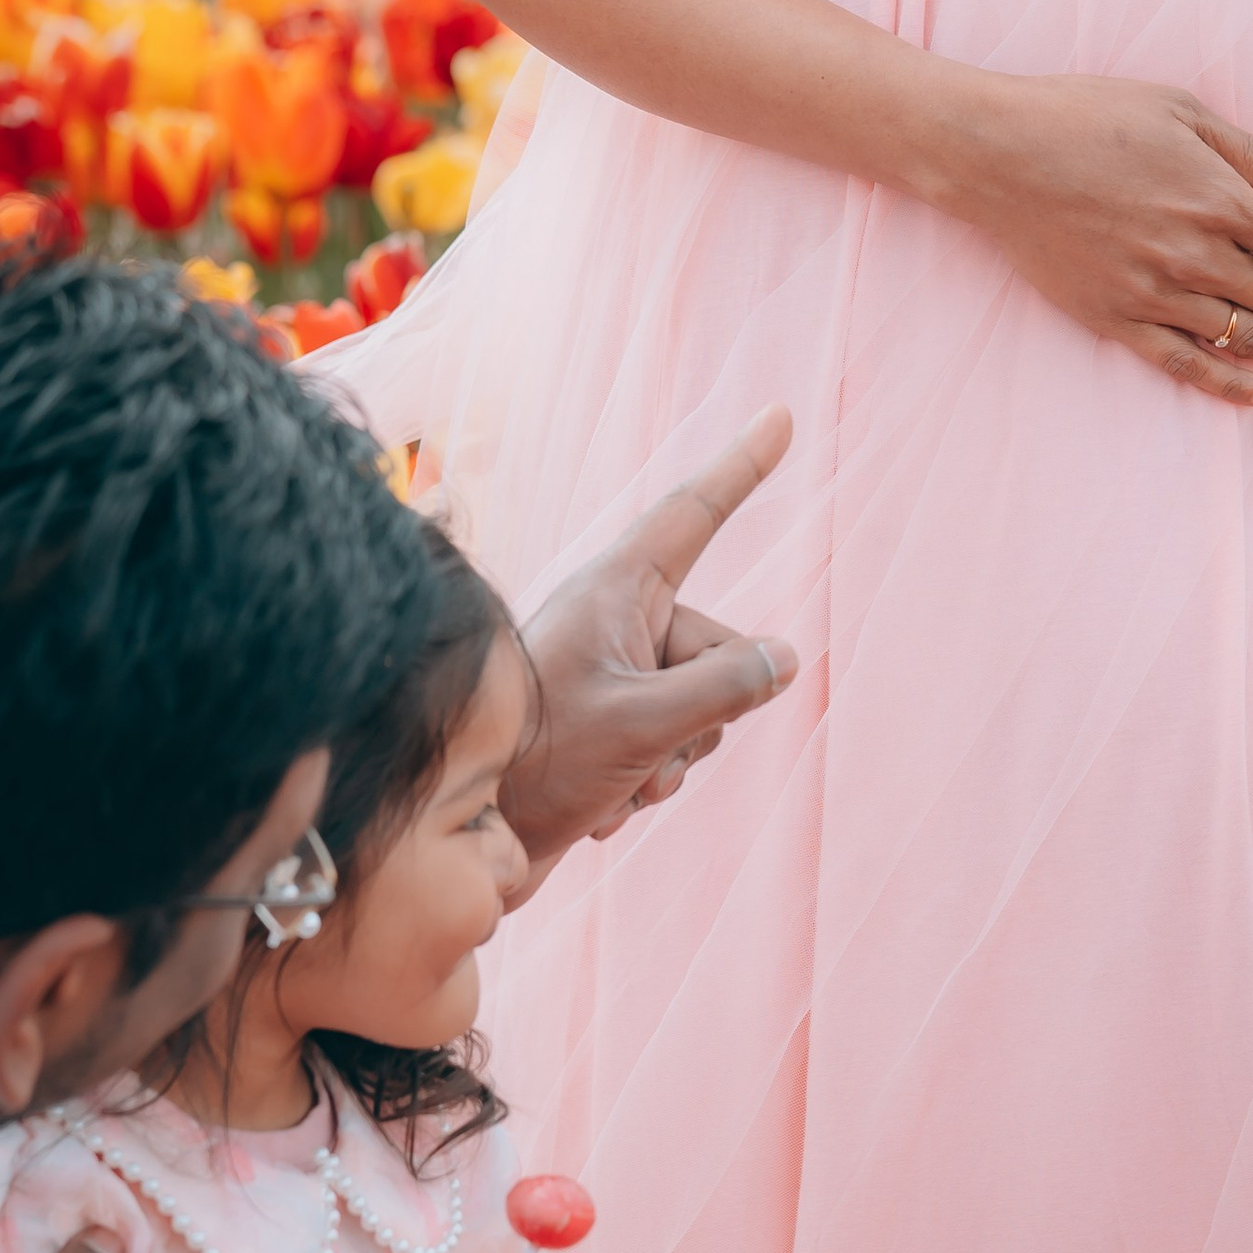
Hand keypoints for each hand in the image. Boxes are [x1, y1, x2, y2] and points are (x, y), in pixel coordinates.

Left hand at [504, 410, 799, 877]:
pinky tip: (602, 802)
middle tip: (635, 749)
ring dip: (671, 756)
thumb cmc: (539, 763)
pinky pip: (674, 742)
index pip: (693, 515)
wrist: (470, 835)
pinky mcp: (610, 720)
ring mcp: (616, 671)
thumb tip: (783, 660)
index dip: (742, 467)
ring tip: (611, 779)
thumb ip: (724, 687)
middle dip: (699, 714)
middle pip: (719, 648)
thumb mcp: (643, 723)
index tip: (779, 416)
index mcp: (615, 590)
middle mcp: (618, 620)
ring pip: (704, 706)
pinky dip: (650, 776)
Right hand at [926, 76, 1252, 411]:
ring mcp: (1155, 292)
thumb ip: (1250, 153)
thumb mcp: (1178, 109)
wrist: (998, 154)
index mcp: (1218, 199)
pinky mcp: (1117, 318)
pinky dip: (1227, 385)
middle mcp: (1196, 253)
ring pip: (1246, 339)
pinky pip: (1184, 363)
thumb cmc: (1089, 116)